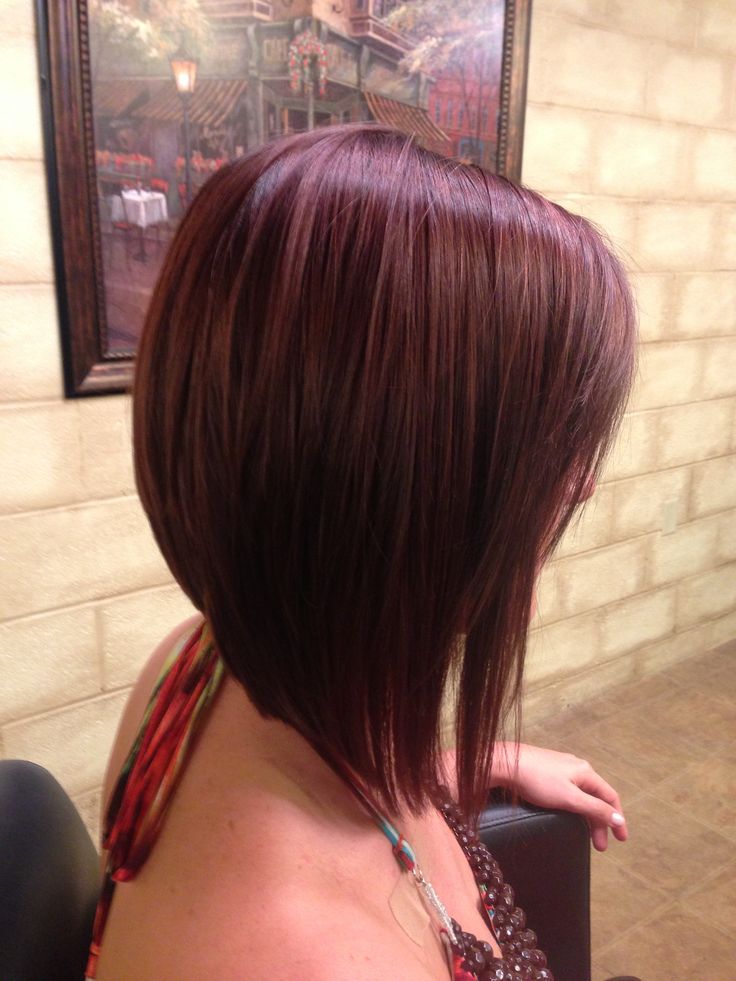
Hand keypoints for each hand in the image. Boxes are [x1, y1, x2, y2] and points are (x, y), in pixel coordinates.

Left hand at [492, 743, 627, 851]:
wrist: (505, 763)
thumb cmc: (538, 781)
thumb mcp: (570, 798)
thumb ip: (594, 809)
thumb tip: (618, 819)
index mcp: (586, 772)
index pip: (610, 796)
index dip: (617, 818)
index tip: (621, 840)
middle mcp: (577, 767)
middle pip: (596, 798)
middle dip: (599, 823)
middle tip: (599, 847)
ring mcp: (561, 768)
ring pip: (582, 795)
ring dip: (586, 817)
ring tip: (585, 837)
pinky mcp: (547, 771)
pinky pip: (570, 792)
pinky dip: (575, 808)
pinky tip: (570, 816)